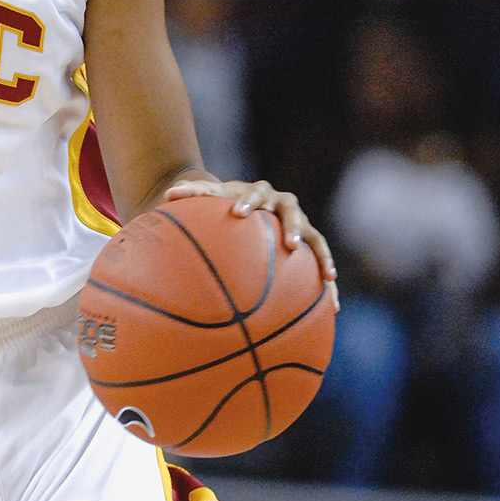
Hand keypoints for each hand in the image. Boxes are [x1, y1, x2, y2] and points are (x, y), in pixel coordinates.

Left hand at [164, 176, 338, 309]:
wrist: (246, 203)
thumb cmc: (223, 203)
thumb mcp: (207, 198)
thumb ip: (191, 195)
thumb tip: (167, 195)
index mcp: (257, 192)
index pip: (252, 194)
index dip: (246, 202)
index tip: (238, 213)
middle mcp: (282, 204)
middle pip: (291, 212)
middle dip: (291, 227)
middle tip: (290, 244)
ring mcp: (299, 222)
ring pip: (314, 237)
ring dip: (320, 255)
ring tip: (328, 276)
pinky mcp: (308, 241)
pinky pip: (321, 261)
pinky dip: (327, 283)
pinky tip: (332, 307)